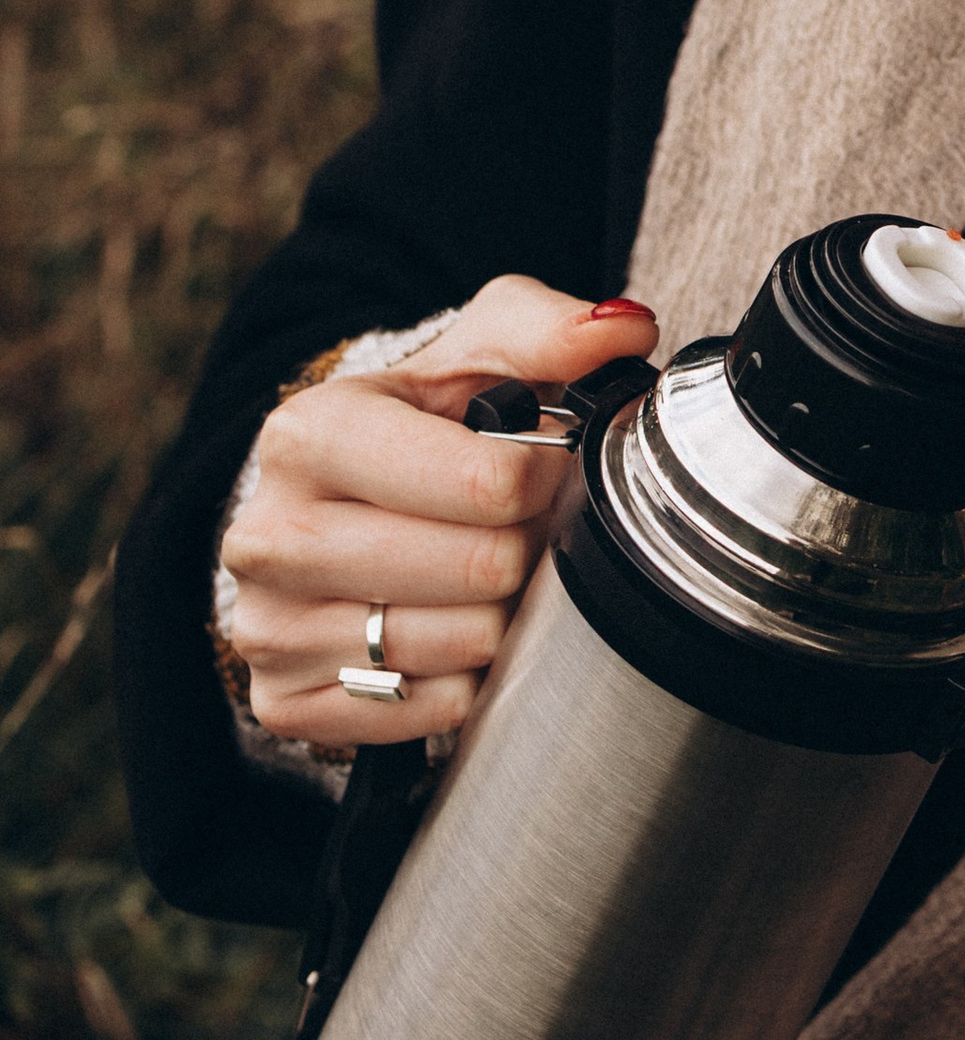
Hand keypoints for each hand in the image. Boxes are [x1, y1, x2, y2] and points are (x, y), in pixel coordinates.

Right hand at [221, 278, 657, 745]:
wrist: (347, 499)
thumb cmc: (425, 420)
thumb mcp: (480, 349)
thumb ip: (552, 330)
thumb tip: (622, 332)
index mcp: (309, 434)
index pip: (486, 485)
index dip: (544, 478)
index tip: (543, 466)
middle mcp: (267, 537)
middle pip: (480, 570)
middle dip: (526, 545)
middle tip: (519, 524)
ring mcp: (267, 628)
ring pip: (461, 645)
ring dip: (504, 612)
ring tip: (487, 571)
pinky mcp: (284, 703)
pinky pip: (436, 709)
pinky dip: (468, 675)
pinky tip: (450, 625)